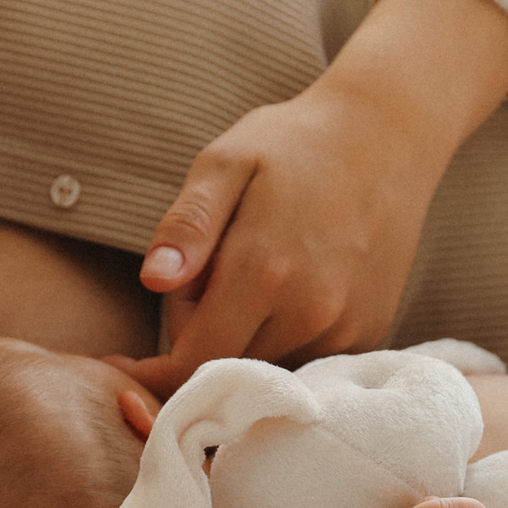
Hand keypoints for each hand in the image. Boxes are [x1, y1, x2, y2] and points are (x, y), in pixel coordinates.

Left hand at [109, 82, 446, 396]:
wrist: (387, 136)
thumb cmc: (295, 143)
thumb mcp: (227, 162)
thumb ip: (188, 225)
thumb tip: (153, 283)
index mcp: (265, 272)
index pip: (191, 362)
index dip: (151, 371)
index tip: (120, 365)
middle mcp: (310, 311)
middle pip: (225, 369)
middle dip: (198, 341)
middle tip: (204, 280)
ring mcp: (345, 327)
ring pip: (265, 369)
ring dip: (242, 341)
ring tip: (251, 277)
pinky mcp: (369, 332)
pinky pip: (304, 361)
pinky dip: (280, 340)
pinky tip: (286, 289)